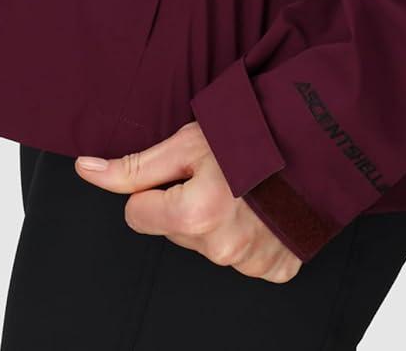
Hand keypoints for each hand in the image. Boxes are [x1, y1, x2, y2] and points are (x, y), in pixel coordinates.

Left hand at [73, 119, 302, 282]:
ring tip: (244, 187)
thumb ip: (134, 167)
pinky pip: (243, 258)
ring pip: (207, 245)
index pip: (138, 214)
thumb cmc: (253, 135)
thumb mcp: (187, 141)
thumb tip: (86, 170)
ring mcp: (251, 264)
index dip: (155, 188)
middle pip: (174, 232)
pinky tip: (262, 208)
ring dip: (217, 221)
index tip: (184, 170)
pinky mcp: (276, 270)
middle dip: (186, 203)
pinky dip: (248, 235)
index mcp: (193, 216)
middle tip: (219, 173)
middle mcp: (220, 249)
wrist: (319, 141)